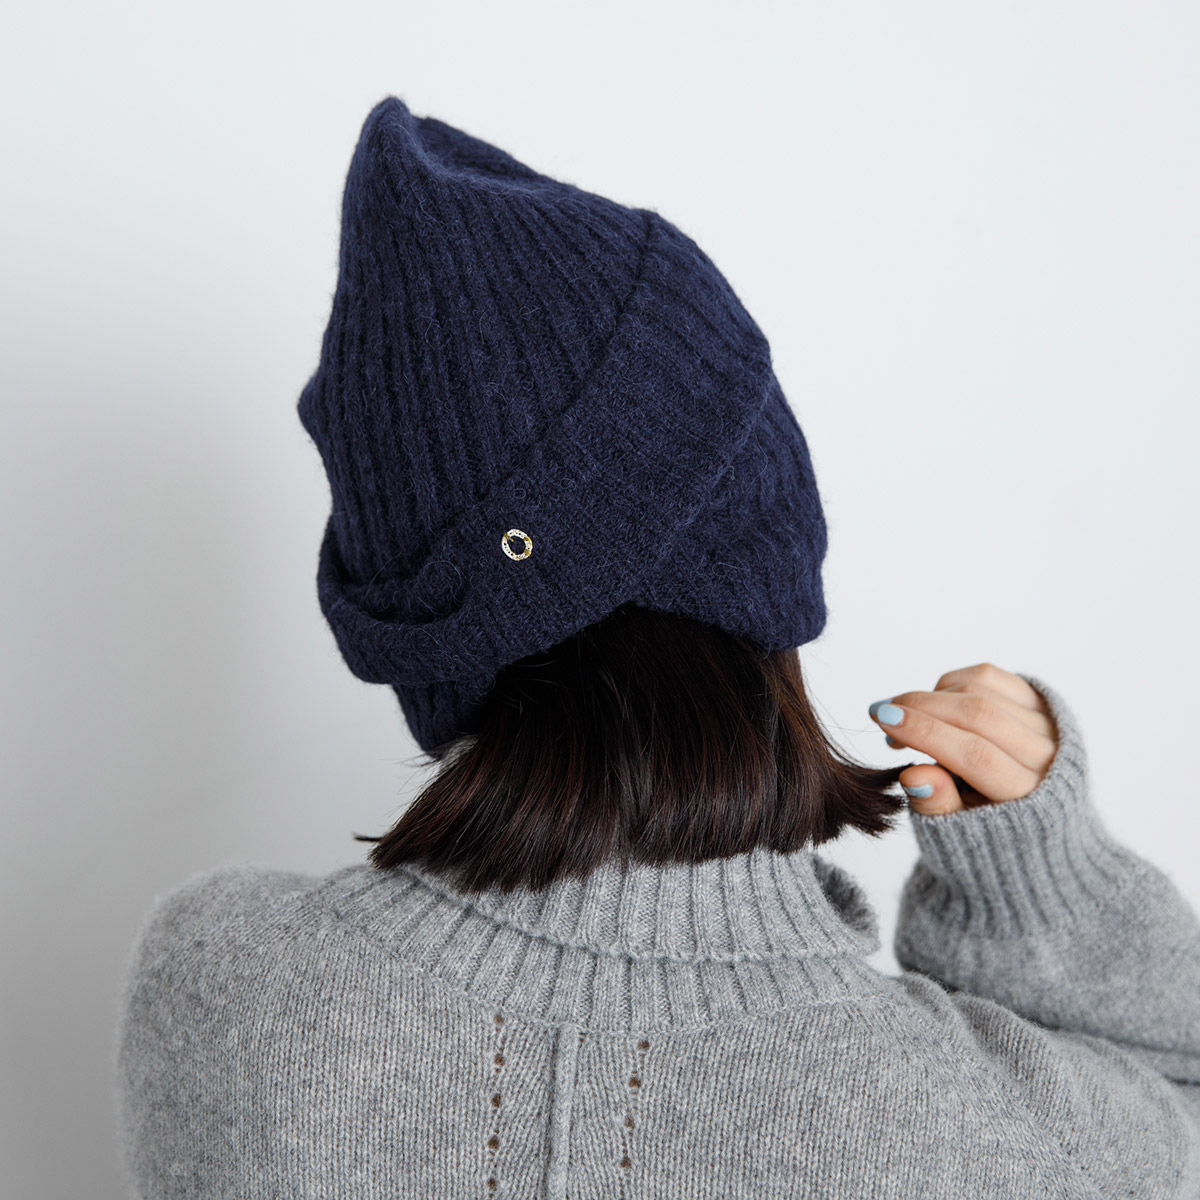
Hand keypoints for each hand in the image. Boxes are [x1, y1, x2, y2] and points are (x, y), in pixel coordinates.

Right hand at [868, 662, 1059, 815]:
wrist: (1040, 816)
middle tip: (881, 713)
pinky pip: (990, 677)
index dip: (926, 732)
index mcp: (1030, 796)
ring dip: (933, 696)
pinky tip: (935, 703)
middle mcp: (1049, 756)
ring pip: (982, 690)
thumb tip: (912, 775)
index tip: (883, 719)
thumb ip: (937, 804)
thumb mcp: (962, 830)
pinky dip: (953, 683)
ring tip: (906, 716)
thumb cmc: (991, 825)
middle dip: (921, 707)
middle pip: (978, 715)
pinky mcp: (1041, 701)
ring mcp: (1049, 724)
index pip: (975, 754)